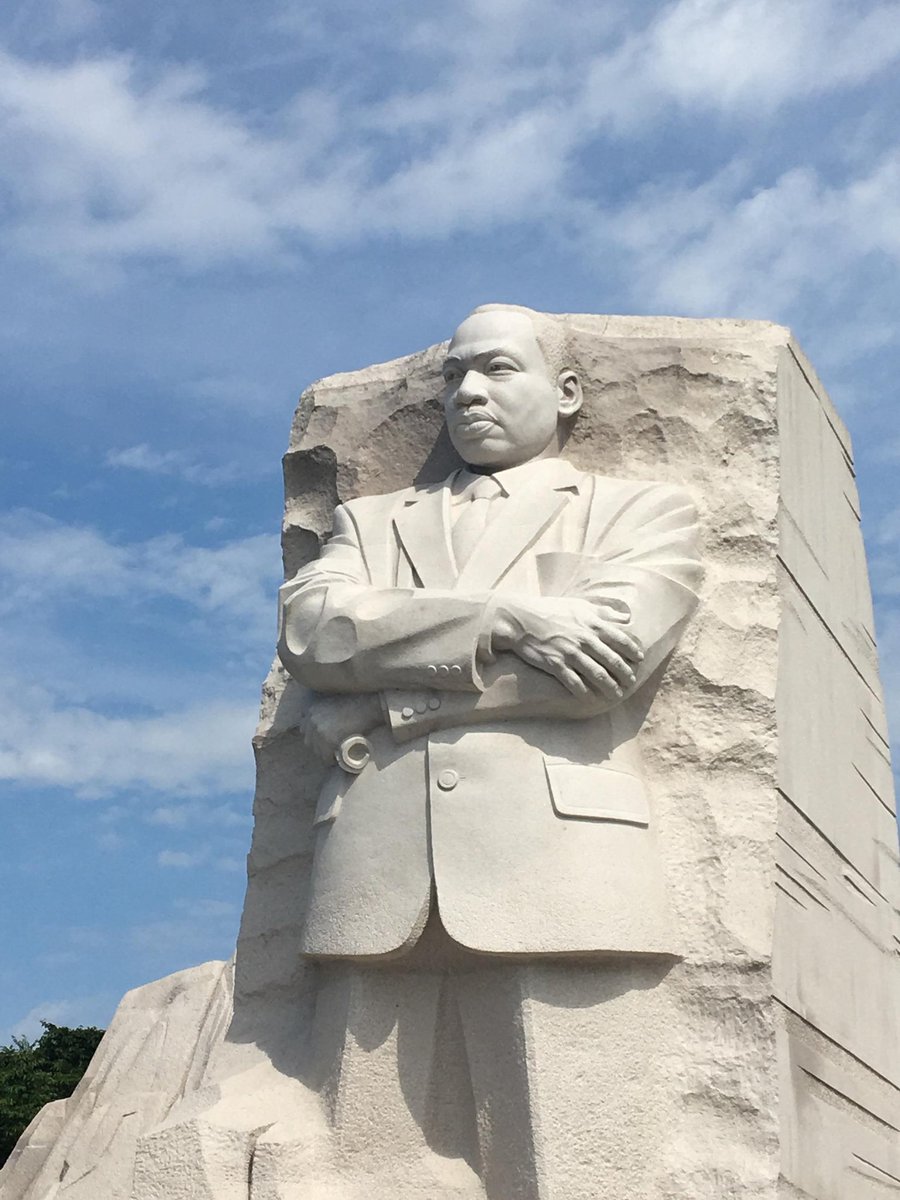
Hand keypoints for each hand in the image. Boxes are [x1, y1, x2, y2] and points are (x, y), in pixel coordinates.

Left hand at [304, 693, 383, 761]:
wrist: (368, 706)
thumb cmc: (356, 704)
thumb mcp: (333, 703)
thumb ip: (324, 713)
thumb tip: (324, 726)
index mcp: (312, 709)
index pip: (304, 729)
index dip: (314, 737)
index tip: (324, 741)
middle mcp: (312, 719)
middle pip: (309, 741)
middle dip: (319, 746)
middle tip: (331, 749)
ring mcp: (319, 729)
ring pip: (317, 750)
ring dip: (325, 754)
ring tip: (336, 755)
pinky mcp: (329, 740)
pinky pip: (326, 756)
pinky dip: (331, 760)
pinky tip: (338, 759)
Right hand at [490, 597, 643, 700]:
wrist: (520, 619)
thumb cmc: (550, 610)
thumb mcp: (579, 605)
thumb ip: (603, 611)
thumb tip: (626, 616)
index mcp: (592, 624)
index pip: (620, 639)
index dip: (632, 651)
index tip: (639, 659)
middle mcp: (584, 639)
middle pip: (612, 660)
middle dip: (625, 673)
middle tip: (631, 682)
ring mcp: (570, 653)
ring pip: (597, 674)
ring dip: (609, 686)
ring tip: (616, 695)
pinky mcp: (556, 664)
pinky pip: (574, 682)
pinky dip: (584, 691)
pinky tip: (590, 698)